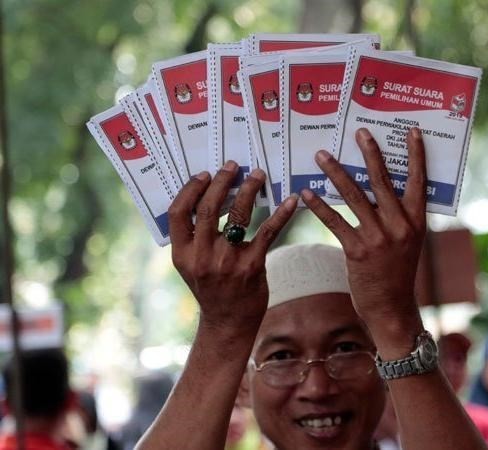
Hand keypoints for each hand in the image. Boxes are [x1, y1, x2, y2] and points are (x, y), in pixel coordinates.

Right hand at [168, 161, 297, 330]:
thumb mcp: (191, 265)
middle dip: (222, 182)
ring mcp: (227, 262)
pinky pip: (268, 231)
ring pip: (238, 215)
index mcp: (182, 254)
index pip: (178, 212)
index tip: (204, 174)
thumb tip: (208, 196)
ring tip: (257, 175)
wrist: (228, 322)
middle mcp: (201, 257)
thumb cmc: (211, 288)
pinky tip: (292, 200)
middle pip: (209, 208)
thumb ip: (194, 237)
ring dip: (249, 190)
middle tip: (233, 166)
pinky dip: (281, 213)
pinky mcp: (252, 266)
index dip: (190, 189)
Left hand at [301, 128, 426, 351]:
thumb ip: (396, 217)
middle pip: (383, 181)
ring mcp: (379, 238)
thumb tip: (376, 190)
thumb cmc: (397, 273)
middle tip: (359, 131)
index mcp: (417, 221)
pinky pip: (335, 221)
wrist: (392, 308)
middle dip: (370, 153)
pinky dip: (320, 206)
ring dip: (336, 173)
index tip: (411, 131)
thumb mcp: (407, 243)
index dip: (416, 156)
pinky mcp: (357, 251)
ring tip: (322, 155)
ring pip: (355, 196)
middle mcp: (400, 226)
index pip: (419, 181)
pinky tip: (306, 193)